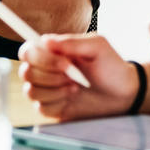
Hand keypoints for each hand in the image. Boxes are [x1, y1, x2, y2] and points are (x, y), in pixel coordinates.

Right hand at [20, 33, 141, 120]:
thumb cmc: (111, 67)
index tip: (65, 62)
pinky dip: (57, 102)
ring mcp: (47, 91)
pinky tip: (72, 97)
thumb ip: (71, 42)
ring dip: (55, 89)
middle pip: (26, 72)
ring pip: (31, 91)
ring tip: (75, 86)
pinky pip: (41, 108)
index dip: (39, 57)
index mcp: (52, 52)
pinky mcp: (52, 109)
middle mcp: (45, 70)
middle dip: (51, 75)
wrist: (124, 93)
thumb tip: (45, 40)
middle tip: (73, 75)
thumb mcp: (97, 46)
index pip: (27, 51)